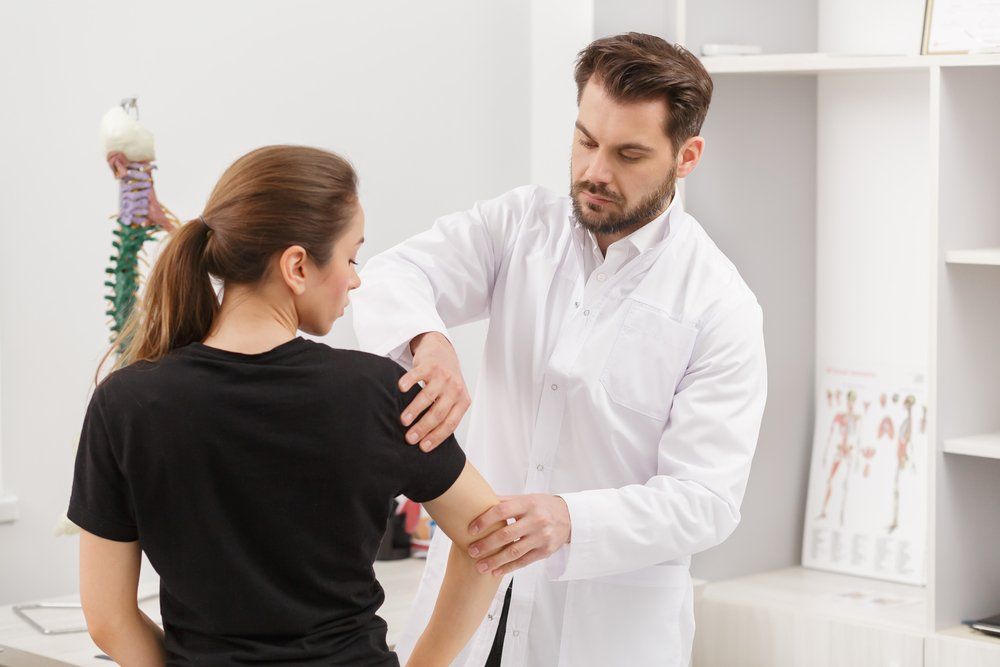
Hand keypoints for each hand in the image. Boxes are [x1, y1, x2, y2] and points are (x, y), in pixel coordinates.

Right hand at [398, 332, 470, 451]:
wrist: (443, 351)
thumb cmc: (446, 381)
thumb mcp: (453, 398)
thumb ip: (446, 414)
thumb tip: (428, 441)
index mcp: (462, 400)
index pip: (450, 423)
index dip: (436, 437)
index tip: (423, 447)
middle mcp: (455, 388)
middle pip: (439, 413)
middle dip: (423, 428)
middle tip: (410, 438)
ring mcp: (443, 375)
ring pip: (428, 396)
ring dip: (414, 410)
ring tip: (404, 421)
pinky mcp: (430, 364)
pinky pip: (417, 375)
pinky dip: (408, 382)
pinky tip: (400, 389)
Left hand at [466, 494, 570, 576]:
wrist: (569, 517)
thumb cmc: (541, 506)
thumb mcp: (525, 498)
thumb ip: (504, 501)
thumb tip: (478, 501)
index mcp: (528, 503)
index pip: (502, 511)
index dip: (485, 520)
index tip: (471, 529)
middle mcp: (536, 520)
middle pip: (506, 534)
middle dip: (486, 544)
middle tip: (472, 551)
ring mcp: (542, 536)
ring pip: (515, 551)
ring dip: (495, 560)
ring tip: (480, 566)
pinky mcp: (546, 551)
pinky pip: (524, 561)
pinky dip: (509, 568)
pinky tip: (496, 571)